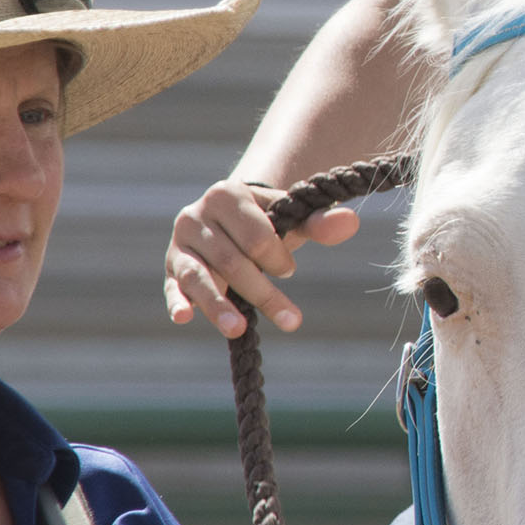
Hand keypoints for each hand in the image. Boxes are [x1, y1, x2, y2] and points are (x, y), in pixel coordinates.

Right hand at [164, 178, 359, 337]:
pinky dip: (178, 302)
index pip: (256, 236)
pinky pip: (173, 287)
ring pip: (201, 277)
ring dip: (219, 306)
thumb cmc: (268, 222)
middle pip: (233, 261)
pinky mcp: (172, 269)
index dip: (278, 258)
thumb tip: (352, 223)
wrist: (233, 221)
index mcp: (227, 194)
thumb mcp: (293, 218)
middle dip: (263, 291)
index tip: (289, 269)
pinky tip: (184, 318)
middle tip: (292, 318)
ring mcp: (181, 244)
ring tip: (239, 330)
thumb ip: (320, 223)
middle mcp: (196, 215)